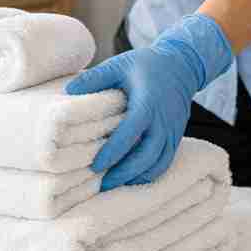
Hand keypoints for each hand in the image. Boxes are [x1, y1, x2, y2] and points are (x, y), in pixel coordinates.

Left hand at [64, 13, 232, 190]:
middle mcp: (163, 121)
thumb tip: (68, 90)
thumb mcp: (119, 64)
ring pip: (158, 163)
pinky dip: (149, 174)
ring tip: (114, 186)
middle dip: (124, 173)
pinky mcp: (176, 137)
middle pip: (147, 156)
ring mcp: (172, 131)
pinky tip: (132, 178)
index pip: (131, 133)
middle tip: (102, 185)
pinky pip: (165, 162)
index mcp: (148, 103)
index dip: (113, 152)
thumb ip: (94, 78)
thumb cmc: (147, 65)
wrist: (182, 65)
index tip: (96, 165)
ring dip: (137, 177)